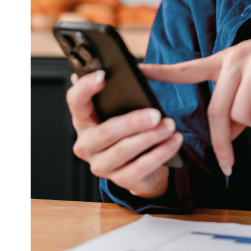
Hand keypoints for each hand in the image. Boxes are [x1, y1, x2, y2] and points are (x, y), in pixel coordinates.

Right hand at [66, 70, 183, 198]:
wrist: (142, 164)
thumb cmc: (131, 128)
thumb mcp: (125, 108)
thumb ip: (123, 92)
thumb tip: (136, 69)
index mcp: (84, 120)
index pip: (76, 101)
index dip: (86, 87)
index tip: (104, 75)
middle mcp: (86, 144)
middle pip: (105, 132)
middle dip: (132, 122)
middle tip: (156, 114)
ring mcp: (101, 165)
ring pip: (124, 151)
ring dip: (150, 137)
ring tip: (170, 125)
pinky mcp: (121, 180)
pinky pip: (141, 167)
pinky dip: (160, 153)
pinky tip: (174, 141)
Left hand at [140, 21, 250, 176]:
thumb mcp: (248, 75)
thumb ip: (233, 102)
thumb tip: (225, 136)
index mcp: (223, 61)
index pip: (187, 68)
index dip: (162, 72)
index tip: (138, 71)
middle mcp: (235, 61)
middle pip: (218, 112)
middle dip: (222, 143)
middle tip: (228, 162)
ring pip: (241, 115)